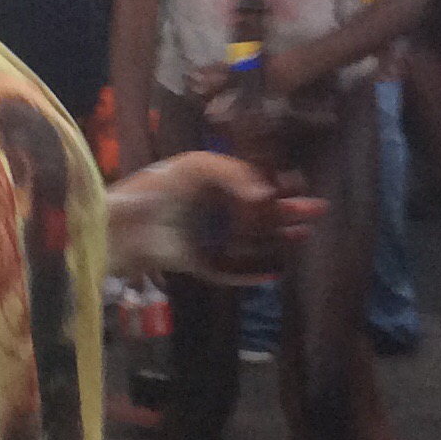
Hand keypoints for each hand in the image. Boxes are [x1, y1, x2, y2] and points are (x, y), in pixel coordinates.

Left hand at [107, 150, 325, 283]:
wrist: (124, 225)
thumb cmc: (157, 188)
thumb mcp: (197, 166)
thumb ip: (233, 172)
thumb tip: (266, 192)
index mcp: (214, 186)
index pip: (254, 186)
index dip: (278, 186)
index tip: (299, 184)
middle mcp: (215, 213)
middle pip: (260, 215)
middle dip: (288, 212)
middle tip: (317, 209)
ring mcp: (210, 240)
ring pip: (252, 243)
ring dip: (279, 240)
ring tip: (303, 235)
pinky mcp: (202, 265)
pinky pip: (233, 271)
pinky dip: (254, 273)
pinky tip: (277, 270)